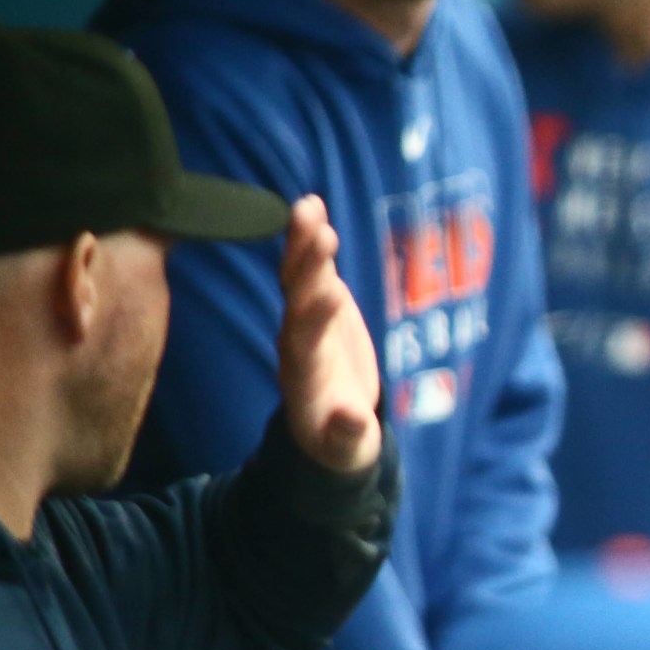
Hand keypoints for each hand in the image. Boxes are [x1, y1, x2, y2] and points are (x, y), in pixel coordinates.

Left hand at [278, 195, 382, 473]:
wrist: (330, 425)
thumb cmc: (341, 440)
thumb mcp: (348, 446)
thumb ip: (348, 433)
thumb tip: (351, 422)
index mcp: (305, 376)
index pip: (307, 342)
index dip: (317, 319)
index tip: (331, 295)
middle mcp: (297, 341)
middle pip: (299, 301)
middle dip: (309, 270)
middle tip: (321, 237)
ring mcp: (304, 319)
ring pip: (298, 277)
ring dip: (303, 244)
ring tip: (310, 208)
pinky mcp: (316, 303)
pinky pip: (310, 267)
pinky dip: (309, 238)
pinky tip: (311, 203)